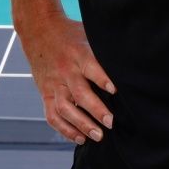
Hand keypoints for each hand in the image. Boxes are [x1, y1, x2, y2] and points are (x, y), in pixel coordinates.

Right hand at [14, 11, 115, 144]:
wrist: (38, 30)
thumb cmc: (70, 33)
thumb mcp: (88, 34)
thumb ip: (103, 50)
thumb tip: (129, 62)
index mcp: (79, 54)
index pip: (92, 68)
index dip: (103, 79)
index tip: (116, 91)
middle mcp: (66, 71)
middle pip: (80, 93)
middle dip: (95, 110)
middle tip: (110, 123)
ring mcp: (54, 84)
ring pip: (65, 108)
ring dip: (80, 124)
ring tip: (97, 135)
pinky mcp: (45, 93)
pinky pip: (52, 115)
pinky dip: (64, 129)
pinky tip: (79, 138)